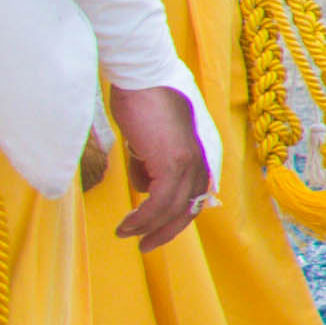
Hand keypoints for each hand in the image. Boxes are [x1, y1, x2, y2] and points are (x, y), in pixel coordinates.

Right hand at [105, 80, 209, 248]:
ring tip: (126, 234)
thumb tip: (143, 187)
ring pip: (172, 209)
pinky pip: (159, 202)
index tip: (156, 232)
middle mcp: (199, 162)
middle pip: (187, 209)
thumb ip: (149, 164)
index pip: (193, 197)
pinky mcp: (173, 163)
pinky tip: (128, 224)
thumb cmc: (141, 103)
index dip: (176, 218)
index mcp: (197, 156)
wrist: (141, 79)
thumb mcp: (148, 141)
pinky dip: (144, 218)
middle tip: (144, 245)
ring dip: (147, 227)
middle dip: (165, 231)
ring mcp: (188, 163)